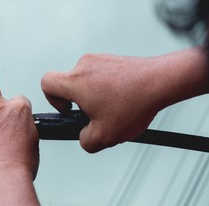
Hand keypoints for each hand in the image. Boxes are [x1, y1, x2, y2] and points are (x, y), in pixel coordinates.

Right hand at [41, 53, 158, 152]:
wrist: (162, 81)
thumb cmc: (133, 105)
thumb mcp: (104, 136)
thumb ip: (85, 142)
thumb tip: (84, 138)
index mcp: (75, 82)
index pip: (46, 83)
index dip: (52, 100)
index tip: (69, 110)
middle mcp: (84, 65)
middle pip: (69, 85)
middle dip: (80, 104)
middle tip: (98, 116)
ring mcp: (101, 59)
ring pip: (87, 82)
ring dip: (96, 98)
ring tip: (117, 110)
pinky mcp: (114, 59)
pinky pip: (102, 76)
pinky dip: (109, 90)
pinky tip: (126, 101)